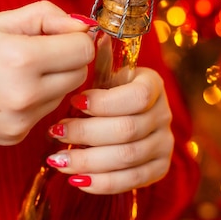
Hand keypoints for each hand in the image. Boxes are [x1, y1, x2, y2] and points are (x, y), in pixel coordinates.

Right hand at [0, 1, 94, 144]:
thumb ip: (47, 17)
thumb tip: (84, 27)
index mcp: (20, 59)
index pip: (83, 50)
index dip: (74, 38)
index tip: (59, 34)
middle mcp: (25, 96)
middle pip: (79, 74)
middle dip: (67, 59)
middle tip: (37, 50)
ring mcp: (20, 121)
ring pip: (64, 94)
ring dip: (53, 80)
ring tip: (17, 71)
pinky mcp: (15, 137)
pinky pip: (44, 113)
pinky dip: (36, 100)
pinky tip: (7, 91)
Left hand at [46, 67, 173, 193]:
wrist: (121, 117)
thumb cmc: (104, 92)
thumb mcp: (102, 73)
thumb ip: (96, 60)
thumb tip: (85, 36)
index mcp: (152, 85)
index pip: (137, 97)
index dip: (105, 102)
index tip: (74, 101)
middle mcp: (164, 114)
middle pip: (127, 129)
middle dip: (86, 133)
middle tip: (55, 132)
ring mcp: (164, 143)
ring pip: (127, 157)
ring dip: (88, 160)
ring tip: (57, 159)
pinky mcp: (159, 168)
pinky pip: (132, 181)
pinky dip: (102, 183)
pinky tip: (76, 180)